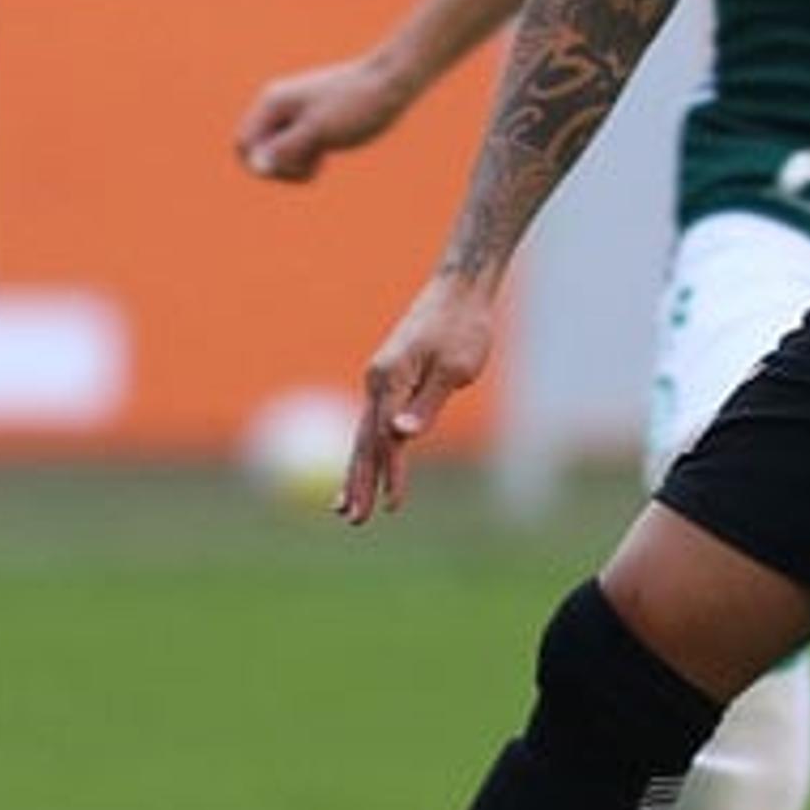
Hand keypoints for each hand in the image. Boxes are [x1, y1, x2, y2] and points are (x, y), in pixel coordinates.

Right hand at [238, 56, 407, 182]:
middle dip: (281, 166)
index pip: (243, 144)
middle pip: (258, 150)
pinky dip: (308, 157)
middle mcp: (278, 105)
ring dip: (296, 164)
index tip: (296, 168)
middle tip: (313, 166)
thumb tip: (256, 166)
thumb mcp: (320, 132)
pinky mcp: (312, 120)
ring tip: (322, 159)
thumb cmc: (358, 105)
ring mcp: (294, 112)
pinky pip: (296, 147)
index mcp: (273, 103)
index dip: (261, 165)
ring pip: (278, 151)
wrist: (393, 81)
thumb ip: (285, 149)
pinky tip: (326, 155)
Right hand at [341, 274, 499, 521]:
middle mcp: (378, 380)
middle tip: (352, 519)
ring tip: (346, 506)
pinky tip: (370, 466)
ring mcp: (381, 379)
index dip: (389, 473)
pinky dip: (370, 449)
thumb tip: (401, 436)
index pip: (386, 437)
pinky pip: (374, 421)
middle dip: (357, 482)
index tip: (390, 506)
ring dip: (357, 471)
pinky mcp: (392, 379)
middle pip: (363, 440)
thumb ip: (427, 404)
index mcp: (390, 378)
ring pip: (364, 433)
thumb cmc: (463, 326)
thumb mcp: (454, 368)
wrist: (460, 289)